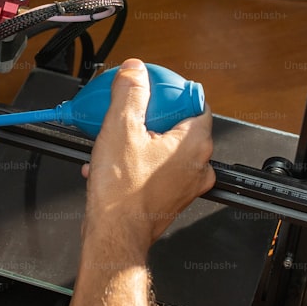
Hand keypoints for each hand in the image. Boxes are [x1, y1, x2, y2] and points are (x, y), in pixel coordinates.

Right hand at [82, 58, 214, 250]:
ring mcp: (186, 184)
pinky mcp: (170, 197)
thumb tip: (135, 70)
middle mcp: (197, 165)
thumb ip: (130, 92)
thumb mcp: (120, 128)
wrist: (113, 235)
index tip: (152, 89)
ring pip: (164, 147)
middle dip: (148, 116)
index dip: (172, 92)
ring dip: (137, 139)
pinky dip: (134, 160)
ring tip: (112, 139)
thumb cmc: (122, 193)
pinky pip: (155, 168)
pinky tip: (108, 162)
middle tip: (126, 112)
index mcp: (194, 144)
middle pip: (178, 123)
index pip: (196, 101)